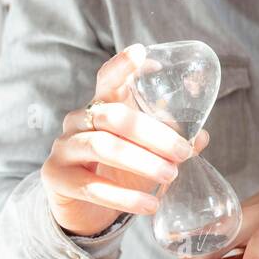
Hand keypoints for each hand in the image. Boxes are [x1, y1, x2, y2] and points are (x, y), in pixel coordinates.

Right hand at [42, 44, 209, 236]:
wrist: (81, 205)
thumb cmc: (119, 168)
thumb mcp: (145, 151)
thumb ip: (171, 140)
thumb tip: (201, 136)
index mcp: (101, 105)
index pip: (107, 79)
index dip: (122, 66)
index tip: (142, 53)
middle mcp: (78, 120)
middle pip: (114, 116)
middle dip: (154, 134)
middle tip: (182, 152)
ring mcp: (64, 147)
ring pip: (103, 147)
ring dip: (142, 161)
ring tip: (171, 174)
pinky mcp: (57, 177)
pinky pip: (94, 187)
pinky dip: (126, 197)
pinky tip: (151, 204)